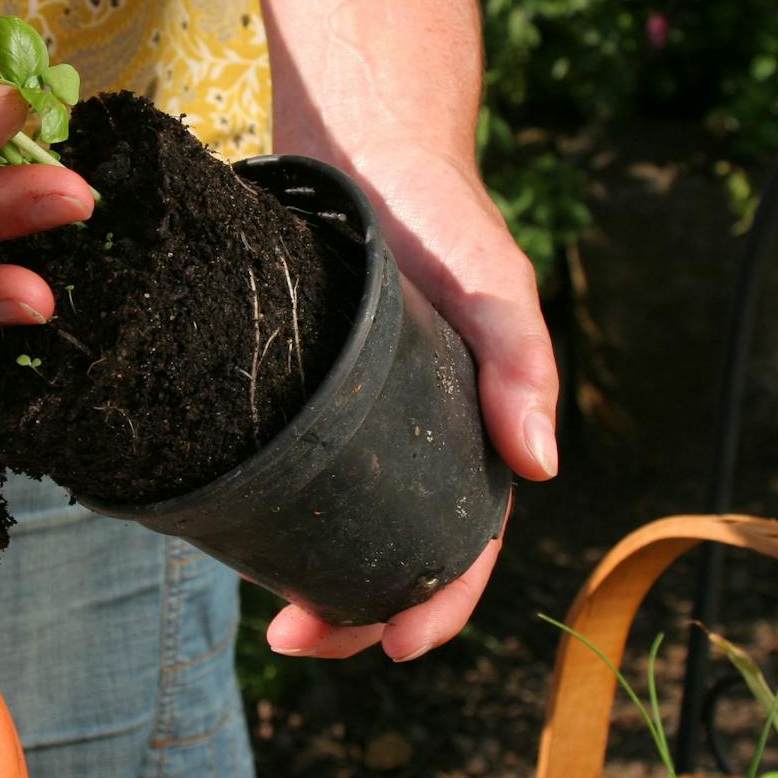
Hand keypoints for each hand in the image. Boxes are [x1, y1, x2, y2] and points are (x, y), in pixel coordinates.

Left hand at [263, 143, 557, 661]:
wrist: (363, 132)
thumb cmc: (440, 206)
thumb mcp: (492, 279)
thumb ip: (521, 362)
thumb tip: (541, 466)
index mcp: (473, 422)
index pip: (468, 537)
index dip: (440, 599)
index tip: (393, 646)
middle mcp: (415, 426)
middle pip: (393, 544)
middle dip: (354, 608)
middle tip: (292, 641)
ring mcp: (354, 406)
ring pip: (340, 514)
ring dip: (309, 571)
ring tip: (265, 612)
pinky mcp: (302, 380)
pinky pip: (293, 460)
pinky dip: (276, 504)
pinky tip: (236, 528)